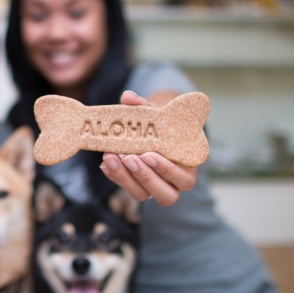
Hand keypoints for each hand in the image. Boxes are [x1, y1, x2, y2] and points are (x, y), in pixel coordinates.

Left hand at [99, 90, 196, 205]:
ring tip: (110, 157)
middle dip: (145, 176)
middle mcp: (176, 182)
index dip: (167, 169)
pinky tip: (105, 162)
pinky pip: (127, 189)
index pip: (185, 177)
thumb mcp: (155, 112)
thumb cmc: (160, 122)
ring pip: (144, 195)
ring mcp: (156, 188)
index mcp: (188, 165)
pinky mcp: (138, 188)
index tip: (148, 154)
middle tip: (128, 157)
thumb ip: (143, 106)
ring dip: (125, 178)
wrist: (151, 130)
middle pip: (167, 195)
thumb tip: (128, 97)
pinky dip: (115, 175)